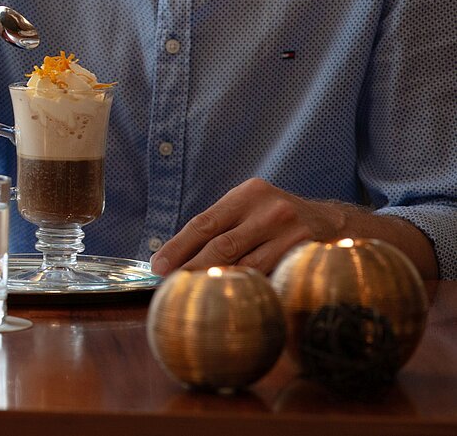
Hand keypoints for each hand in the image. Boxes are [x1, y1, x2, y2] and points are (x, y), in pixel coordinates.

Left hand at [150, 177, 353, 275]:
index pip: (204, 223)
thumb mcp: (250, 207)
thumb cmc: (276, 218)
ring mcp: (290, 232)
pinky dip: (245, 287)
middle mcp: (269, 209)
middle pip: (221, 245)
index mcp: (248, 193)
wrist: (333, 223)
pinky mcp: (304, 254)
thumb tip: (174, 255)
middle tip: (169, 284)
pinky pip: (267, 276)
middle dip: (191, 267)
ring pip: (244, 265)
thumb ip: (220, 226)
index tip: (157, 266)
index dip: (178, 246)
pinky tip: (229, 297)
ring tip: (194, 294)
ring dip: (216, 282)